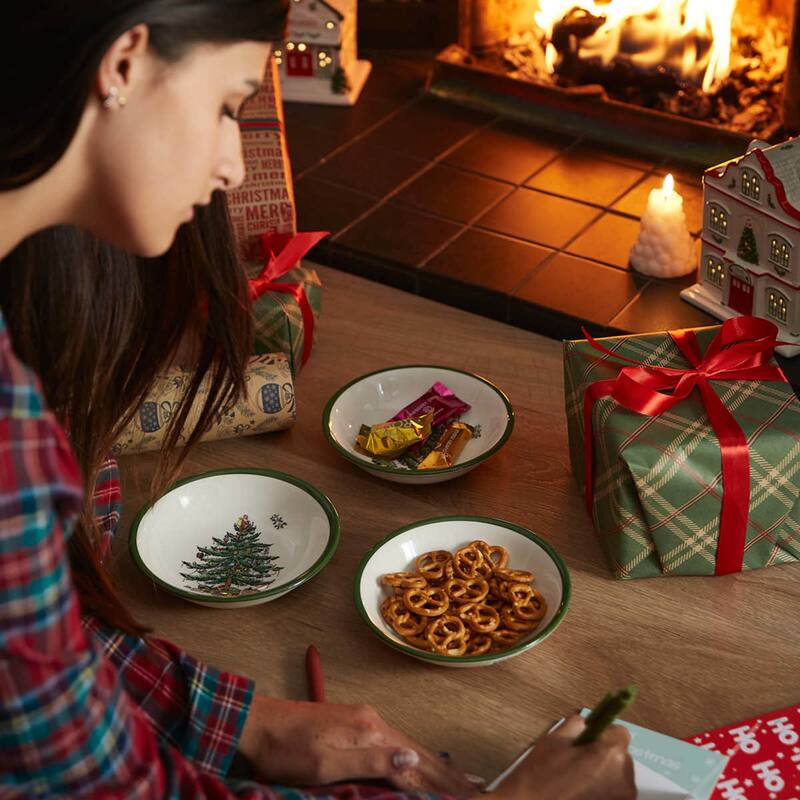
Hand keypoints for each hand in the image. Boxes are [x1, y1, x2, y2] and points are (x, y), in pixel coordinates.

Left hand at [238, 695, 474, 795]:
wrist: (255, 723)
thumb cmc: (285, 750)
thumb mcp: (326, 765)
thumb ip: (371, 763)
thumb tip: (413, 761)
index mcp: (370, 731)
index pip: (415, 762)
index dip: (442, 782)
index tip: (471, 795)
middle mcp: (372, 721)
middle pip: (415, 751)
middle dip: (445, 772)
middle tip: (476, 788)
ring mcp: (362, 720)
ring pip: (405, 746)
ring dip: (431, 765)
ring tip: (455, 779)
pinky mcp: (351, 723)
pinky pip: (390, 743)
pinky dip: (409, 757)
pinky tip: (414, 762)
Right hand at [490, 715, 634, 799]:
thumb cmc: (541, 776)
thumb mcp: (554, 740)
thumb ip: (576, 725)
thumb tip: (586, 723)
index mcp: (610, 752)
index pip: (620, 732)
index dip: (604, 733)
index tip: (591, 739)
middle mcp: (624, 777)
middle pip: (620, 756)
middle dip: (604, 755)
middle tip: (579, 761)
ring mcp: (623, 798)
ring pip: (618, 776)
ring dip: (604, 775)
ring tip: (578, 781)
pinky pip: (614, 793)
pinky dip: (602, 791)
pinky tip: (581, 793)